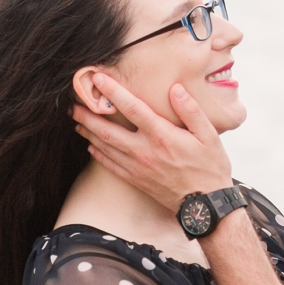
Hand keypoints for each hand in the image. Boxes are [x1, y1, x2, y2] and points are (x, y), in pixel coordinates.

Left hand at [70, 74, 233, 211]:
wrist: (205, 205)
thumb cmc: (210, 168)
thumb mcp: (209, 136)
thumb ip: (191, 111)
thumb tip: (176, 89)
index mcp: (162, 136)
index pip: (132, 108)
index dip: (113, 92)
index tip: (98, 79)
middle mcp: (145, 151)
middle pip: (109, 130)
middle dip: (89, 115)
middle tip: (73, 104)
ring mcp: (138, 167)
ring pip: (106, 147)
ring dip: (89, 133)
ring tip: (77, 121)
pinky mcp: (136, 180)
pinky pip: (111, 165)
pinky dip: (98, 154)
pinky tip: (91, 146)